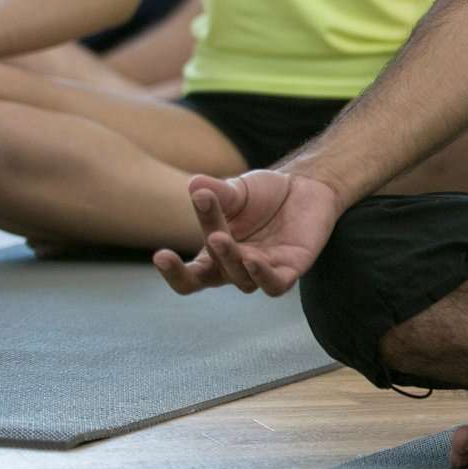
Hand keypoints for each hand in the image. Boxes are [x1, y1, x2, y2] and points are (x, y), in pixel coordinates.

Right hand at [152, 168, 344, 296]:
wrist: (307, 186)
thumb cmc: (264, 194)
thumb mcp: (236, 190)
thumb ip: (217, 193)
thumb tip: (194, 184)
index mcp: (214, 255)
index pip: (189, 274)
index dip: (173, 271)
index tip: (161, 255)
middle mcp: (235, 269)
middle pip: (211, 278)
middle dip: (209, 257)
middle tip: (211, 234)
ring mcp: (262, 271)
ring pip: (241, 279)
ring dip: (231, 259)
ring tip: (222, 237)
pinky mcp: (291, 270)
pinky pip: (274, 284)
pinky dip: (263, 277)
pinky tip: (254, 260)